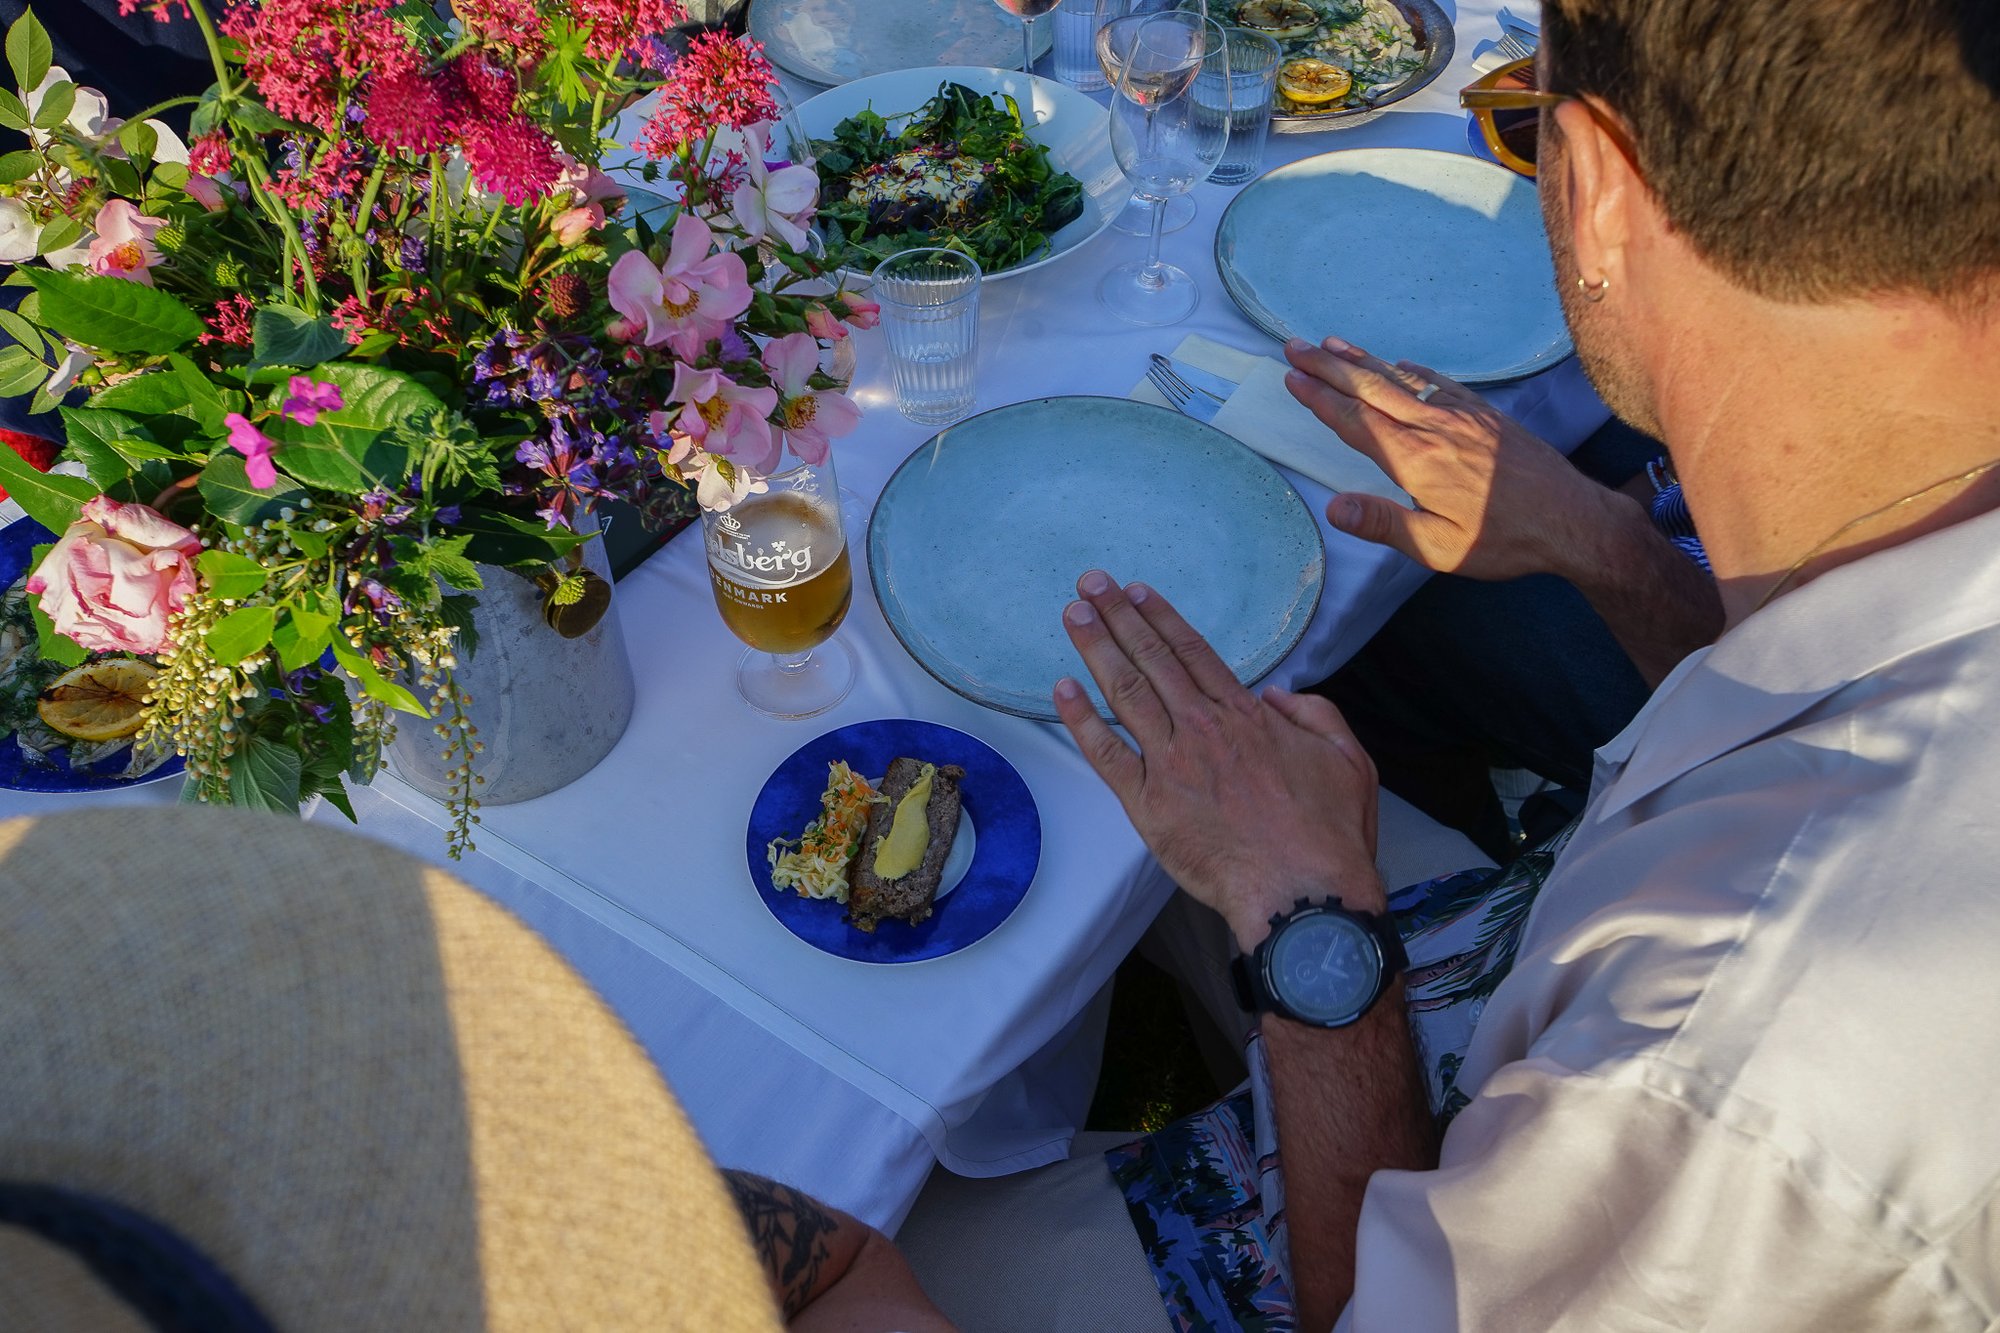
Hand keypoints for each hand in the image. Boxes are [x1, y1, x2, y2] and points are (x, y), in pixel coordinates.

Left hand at [1053, 570, 1382, 947]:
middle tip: (1089, 583)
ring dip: (1097, 649)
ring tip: (1074, 615)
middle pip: (1153, 660)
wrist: (1303, 894)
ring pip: (1126, 693)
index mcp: (1246, 716)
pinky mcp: (1148, 806)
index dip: (1161, 617)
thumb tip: (1277, 695)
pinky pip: (1105, 756)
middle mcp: (1203, 730)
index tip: (1136, 591)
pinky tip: (1062, 690)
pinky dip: (1081, 721)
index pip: (1193, 652)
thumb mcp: (1347, 758)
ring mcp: (1172, 765)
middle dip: (1119, 617)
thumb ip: (1314, 714)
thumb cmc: (1329, 835)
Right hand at [1283, 334, 1613, 581]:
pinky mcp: (1485, 414)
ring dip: (1363, 359)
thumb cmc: (1502, 541)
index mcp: (1415, 460)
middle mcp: (1433, 427)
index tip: (1292, 378)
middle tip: (1295, 346)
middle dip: (1329, 366)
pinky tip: (1400, 362)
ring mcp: (1461, 415)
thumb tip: (1333, 507)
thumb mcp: (1438, 548)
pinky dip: (1411, 368)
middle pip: (1371, 388)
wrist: (1572, 518)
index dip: (1320, 398)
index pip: (1355, 421)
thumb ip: (1384, 525)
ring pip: (1401, 378)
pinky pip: (1439, 381)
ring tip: (1333, 342)